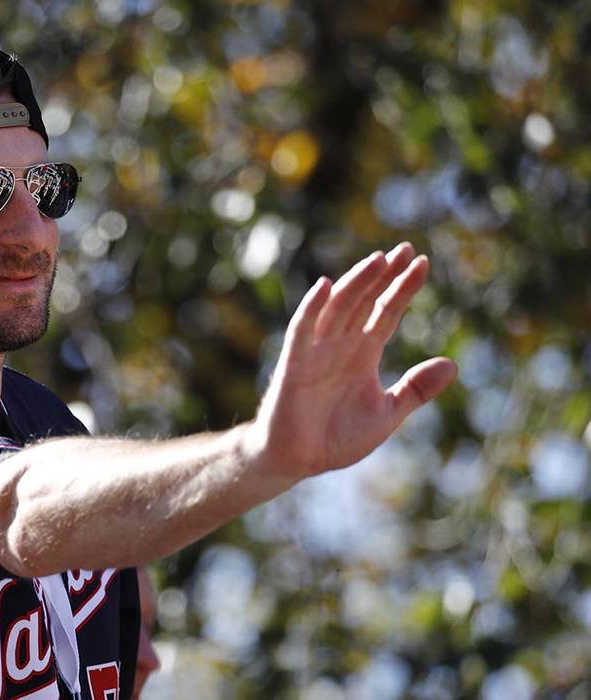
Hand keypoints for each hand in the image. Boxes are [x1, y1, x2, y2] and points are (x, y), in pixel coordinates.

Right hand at [250, 242, 456, 480]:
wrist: (297, 460)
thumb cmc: (337, 438)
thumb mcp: (387, 413)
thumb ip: (416, 389)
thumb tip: (452, 364)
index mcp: (363, 354)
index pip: (386, 312)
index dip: (403, 289)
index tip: (423, 264)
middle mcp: (341, 345)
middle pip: (364, 301)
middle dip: (383, 275)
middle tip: (405, 249)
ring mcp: (317, 351)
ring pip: (338, 308)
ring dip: (356, 283)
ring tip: (378, 260)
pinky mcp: (295, 363)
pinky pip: (302, 330)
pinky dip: (312, 308)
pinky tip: (327, 287)